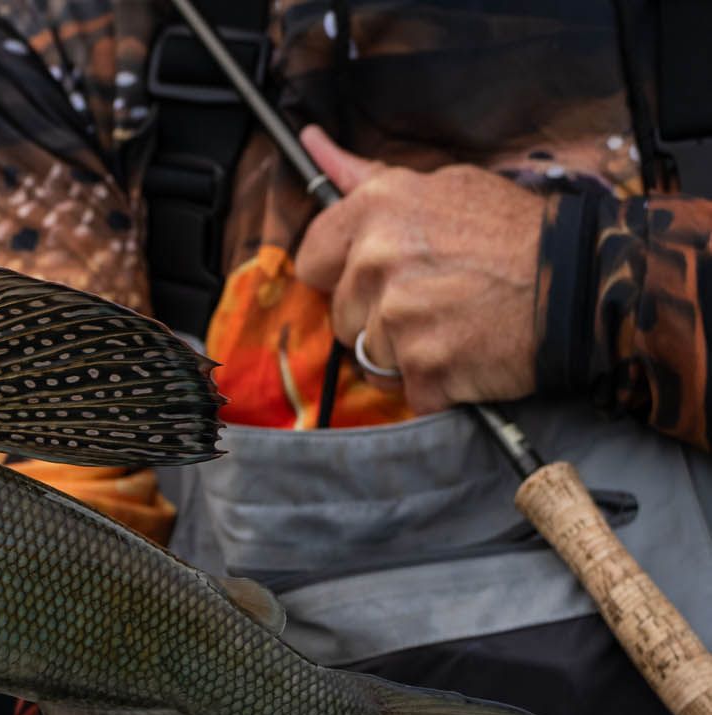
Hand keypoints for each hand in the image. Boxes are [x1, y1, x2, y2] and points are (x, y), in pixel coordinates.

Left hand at [294, 125, 544, 413]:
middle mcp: (377, 262)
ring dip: (406, 352)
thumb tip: (314, 146)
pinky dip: (436, 384)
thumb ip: (372, 180)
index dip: (336, 274)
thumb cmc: (516, 232)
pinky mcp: (424, 368)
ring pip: (371, 357)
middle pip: (341, 315)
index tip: (369, 277)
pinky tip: (468, 354)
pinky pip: (409, 390)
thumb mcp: (447, 186)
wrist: (580, 281)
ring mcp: (398, 318)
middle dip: (376, 317)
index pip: (311, 259)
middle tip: (434, 300)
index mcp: (376, 211)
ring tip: (455, 325)